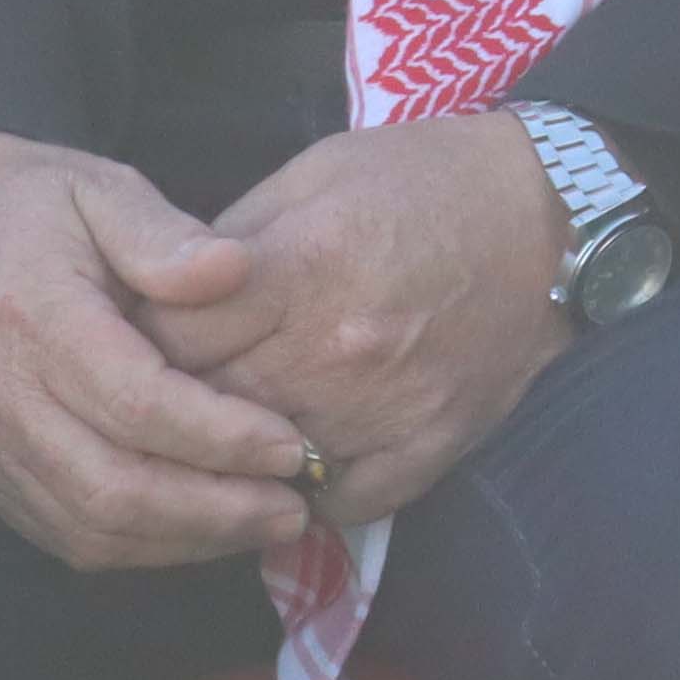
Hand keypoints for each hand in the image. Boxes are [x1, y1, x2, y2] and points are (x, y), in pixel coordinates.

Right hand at [0, 133, 308, 570]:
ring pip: (88, 526)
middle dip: (214, 510)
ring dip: (184, 539)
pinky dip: (139, 545)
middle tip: (293, 507)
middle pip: (112, 487)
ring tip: (262, 523)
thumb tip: (235, 270)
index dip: (220, 436)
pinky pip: (62, 532)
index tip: (291, 446)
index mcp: (32, 316)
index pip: (136, 404)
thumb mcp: (104, 187)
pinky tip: (200, 530)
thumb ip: (168, 235)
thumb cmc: (35, 204)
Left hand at [135, 113, 570, 527]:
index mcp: (300, 268)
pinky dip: (302, 494)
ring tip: (212, 434)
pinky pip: (336, 505)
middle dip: (169, 401)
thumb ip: (231, 240)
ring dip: (227, 455)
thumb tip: (160, 297)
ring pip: (258, 466)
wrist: (551, 216)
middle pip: (202, 407)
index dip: (135, 337)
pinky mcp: (426, 448)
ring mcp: (383, 410)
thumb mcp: (314, 174)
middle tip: (155, 393)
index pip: (169, 335)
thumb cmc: (424, 180)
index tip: (128, 337)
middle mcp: (335, 350)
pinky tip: (287, 466)